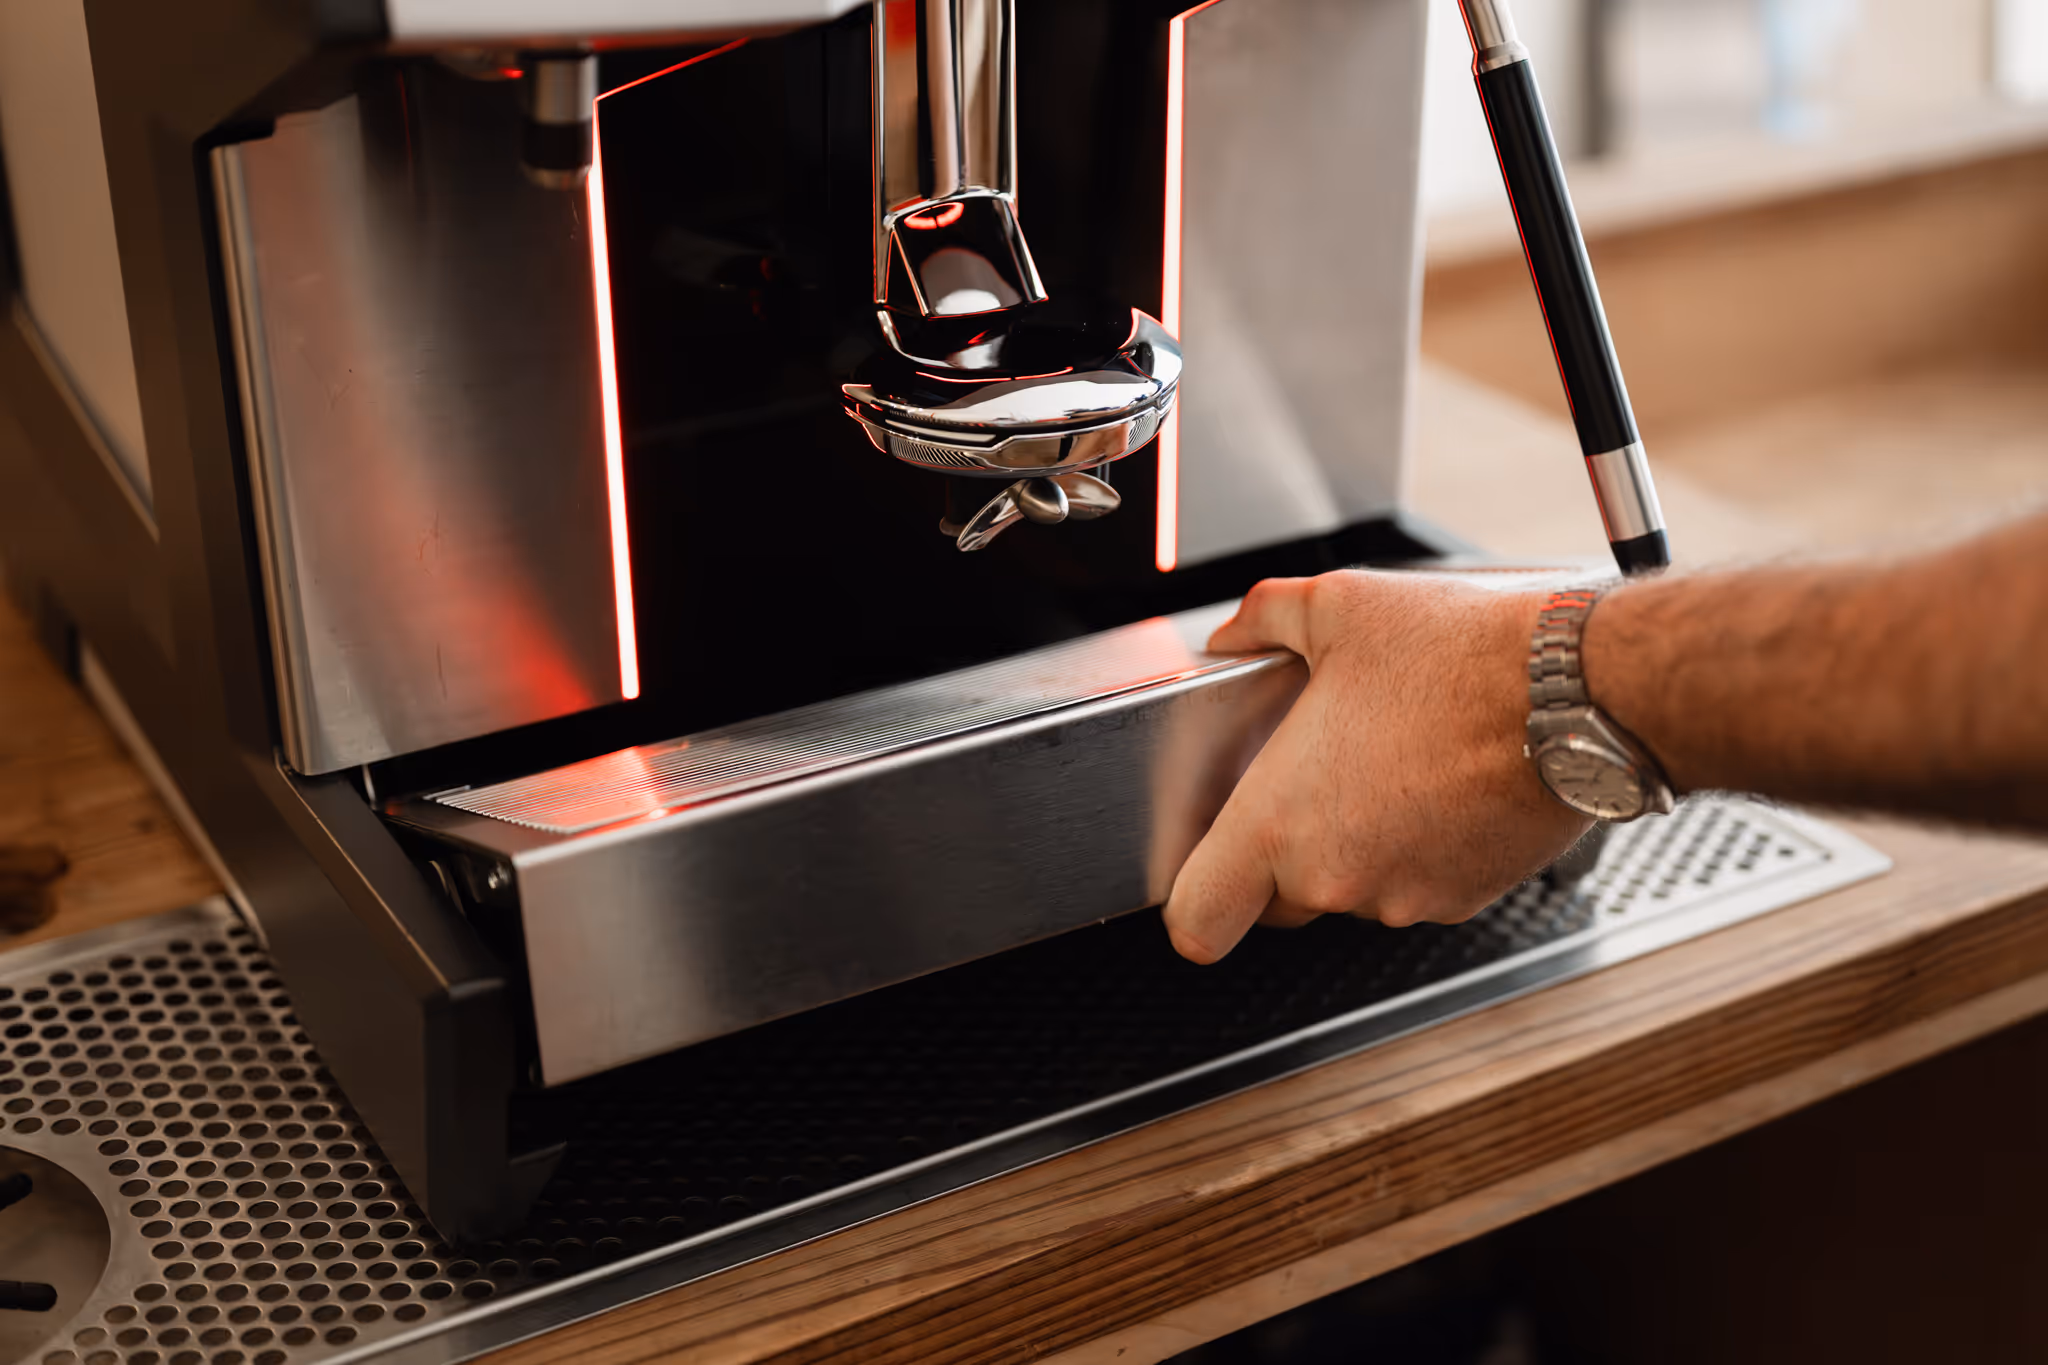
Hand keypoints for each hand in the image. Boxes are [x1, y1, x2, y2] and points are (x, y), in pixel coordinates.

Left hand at [1162, 571, 1592, 963]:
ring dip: (1357, 842)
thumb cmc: (1460, 656)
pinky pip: (1413, 884)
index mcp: (1280, 822)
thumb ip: (1263, 622)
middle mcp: (1336, 875)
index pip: (1198, 920)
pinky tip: (1436, 781)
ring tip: (1388, 762)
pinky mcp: (1463, 898)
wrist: (1576, 691)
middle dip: (1280, 853)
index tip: (1201, 880)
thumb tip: (1234, 632)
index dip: (1191, 906)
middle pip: (1276, 901)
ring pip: (1351, 888)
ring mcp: (1403, 896)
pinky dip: (1416, 847)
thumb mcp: (1337, 607)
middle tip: (1312, 779)